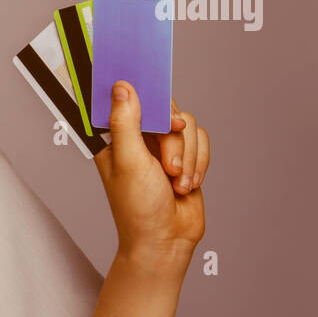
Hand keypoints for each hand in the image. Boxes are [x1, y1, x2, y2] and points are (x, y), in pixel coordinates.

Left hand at [93, 81, 209, 259]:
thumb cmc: (138, 208)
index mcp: (115, 138)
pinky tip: (186, 186)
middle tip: (170, 156)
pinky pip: (202, 140)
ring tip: (175, 183)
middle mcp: (138, 139)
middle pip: (165, 109)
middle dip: (172, 136)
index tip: (150, 74)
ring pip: (188, 125)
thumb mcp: (129, 161)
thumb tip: (121, 87)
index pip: (127, 99)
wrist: (166, 241)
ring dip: (186, 156)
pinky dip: (199, 163)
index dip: (141, 89)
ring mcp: (163, 148)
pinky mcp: (186, 157)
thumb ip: (126, 122)